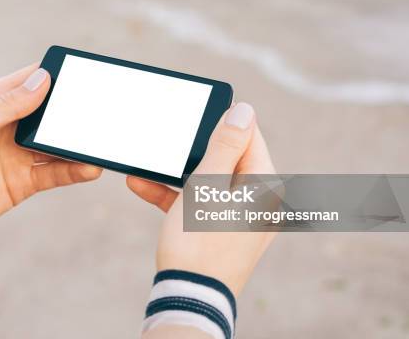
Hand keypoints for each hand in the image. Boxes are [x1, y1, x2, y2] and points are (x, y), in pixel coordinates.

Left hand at [0, 64, 101, 240]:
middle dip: (72, 111)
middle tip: (99, 113)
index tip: (82, 74)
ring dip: (77, 144)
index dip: (54, 75)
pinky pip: (55, 173)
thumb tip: (42, 79)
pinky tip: (89, 169)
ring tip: (99, 144)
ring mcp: (17, 155)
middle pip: (48, 112)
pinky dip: (74, 170)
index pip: (29, 81)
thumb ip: (5, 106)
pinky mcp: (23, 182)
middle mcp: (8, 126)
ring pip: (56, 144)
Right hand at [127, 102, 275, 294]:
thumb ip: (224, 146)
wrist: (190, 297)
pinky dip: (178, 196)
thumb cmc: (199, 241)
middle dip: (195, 151)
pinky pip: (203, 203)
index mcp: (265, 186)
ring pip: (211, 181)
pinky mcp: (224, 230)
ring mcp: (242, 217)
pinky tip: (143, 186)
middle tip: (171, 142)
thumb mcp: (206, 185)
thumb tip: (244, 110)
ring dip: (179, 174)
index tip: (197, 114)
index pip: (250, 137)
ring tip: (149, 165)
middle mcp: (260, 200)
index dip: (223, 122)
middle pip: (228, 159)